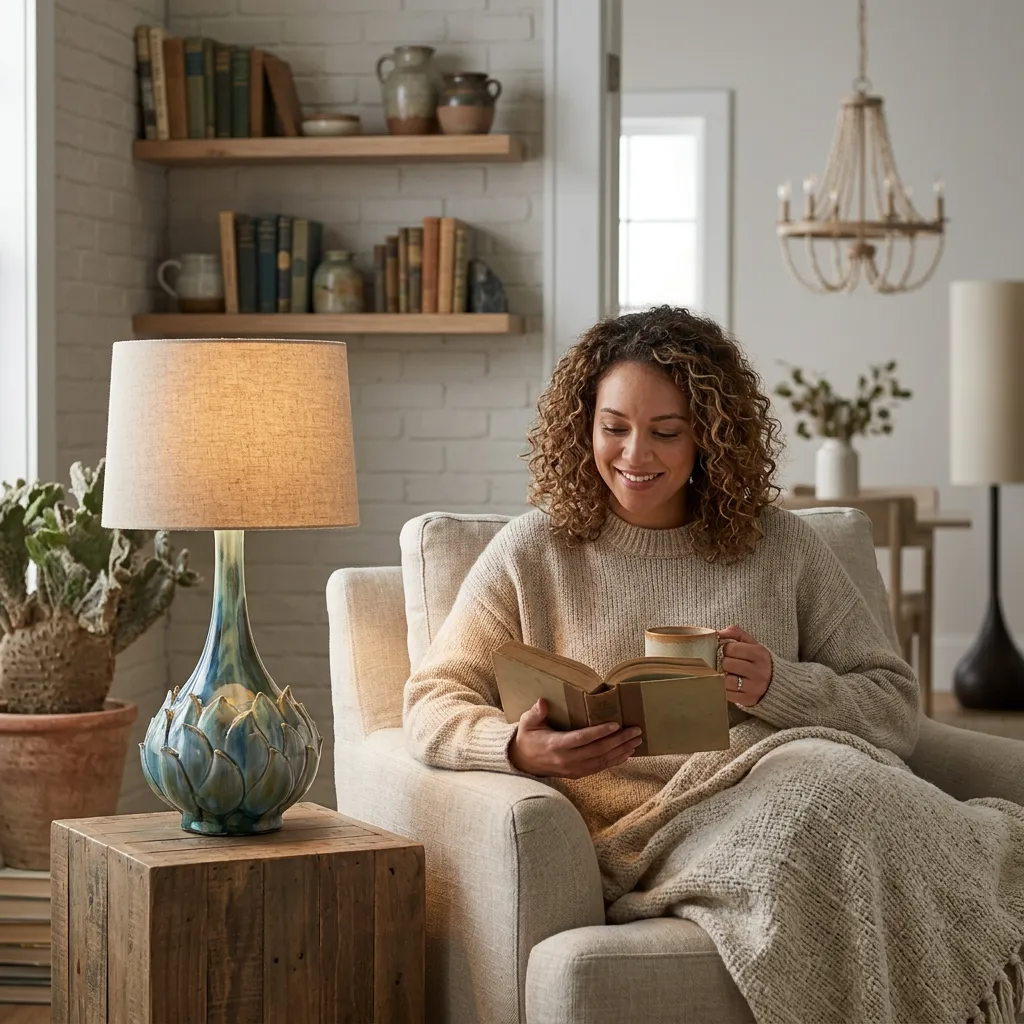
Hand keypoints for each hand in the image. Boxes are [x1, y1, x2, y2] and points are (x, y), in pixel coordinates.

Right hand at [508, 698, 643, 778]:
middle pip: (598, 750)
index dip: (599, 732)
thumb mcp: (527, 722)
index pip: (582, 739)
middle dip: (619, 740)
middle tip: (635, 730)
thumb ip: (536, 712)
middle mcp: (567, 759)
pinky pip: (600, 768)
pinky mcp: (578, 773)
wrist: (522, 762)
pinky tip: (627, 753)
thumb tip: (543, 702)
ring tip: (637, 740)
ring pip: (602, 761)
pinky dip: (615, 761)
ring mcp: (574, 769)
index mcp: (556, 745)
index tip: (615, 724)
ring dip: (621, 751)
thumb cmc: (527, 737)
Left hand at [718, 624, 772, 706]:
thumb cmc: (759, 662)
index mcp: (760, 654)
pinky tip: (729, 685)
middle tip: (730, 664)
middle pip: (727, 663)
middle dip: (725, 663)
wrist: (778, 685)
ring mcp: (754, 687)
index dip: (726, 649)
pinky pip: (726, 694)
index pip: (731, 648)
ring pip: (725, 680)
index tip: (730, 652)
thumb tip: (718, 633)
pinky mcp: (748, 700)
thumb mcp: (753, 644)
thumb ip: (736, 633)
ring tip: (729, 674)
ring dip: (723, 676)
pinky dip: (723, 688)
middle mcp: (759, 671)